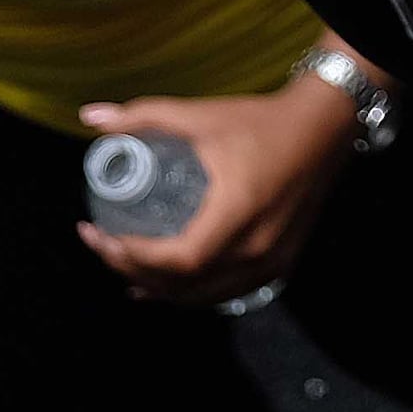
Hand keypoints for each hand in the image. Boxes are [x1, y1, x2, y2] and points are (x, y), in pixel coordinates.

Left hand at [75, 76, 355, 304]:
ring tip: (122, 263)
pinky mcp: (276, 266)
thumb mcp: (202, 116)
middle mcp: (256, 248)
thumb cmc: (262, 122)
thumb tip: (90, 117)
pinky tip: (161, 286)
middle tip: (100, 242)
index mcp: (237, 212)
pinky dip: (188, 293)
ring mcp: (269, 263)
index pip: (180, 257)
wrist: (322, 130)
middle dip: (132, 269)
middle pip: (184, 283)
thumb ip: (146, 116)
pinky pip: (223, 293)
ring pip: (201, 296)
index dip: (135, 256)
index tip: (102, 233)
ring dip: (158, 287)